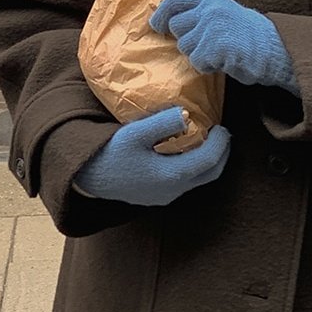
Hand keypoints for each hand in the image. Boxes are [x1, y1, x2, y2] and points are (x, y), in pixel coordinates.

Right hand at [73, 106, 231, 205]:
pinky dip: (195, 167)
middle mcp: (173, 190)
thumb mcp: (134, 132)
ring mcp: (166, 196)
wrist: (88, 177)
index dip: (221, 142)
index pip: (209, 159)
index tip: (222, 126)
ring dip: (209, 161)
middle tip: (222, 134)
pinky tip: (187, 152)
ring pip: (199, 180)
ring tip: (208, 141)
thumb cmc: (110, 152)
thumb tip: (187, 115)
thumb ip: (162, 123)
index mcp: (171, 175)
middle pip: (211, 174)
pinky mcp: (158, 196)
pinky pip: (187, 183)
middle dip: (222, 154)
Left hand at [150, 0, 298, 93]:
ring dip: (198, 55)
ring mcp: (214, 27)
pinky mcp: (218, 46)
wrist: (277, 50)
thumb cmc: (248, 36)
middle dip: (186, 40)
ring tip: (220, 53)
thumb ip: (200, 13)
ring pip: (185, 47)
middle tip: (208, 45)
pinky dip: (208, 66)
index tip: (156, 26)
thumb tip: (166, 22)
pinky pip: (197, 62)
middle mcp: (211, 9)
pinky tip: (225, 61)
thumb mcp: (224, 14)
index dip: (161, 13)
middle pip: (176, 27)